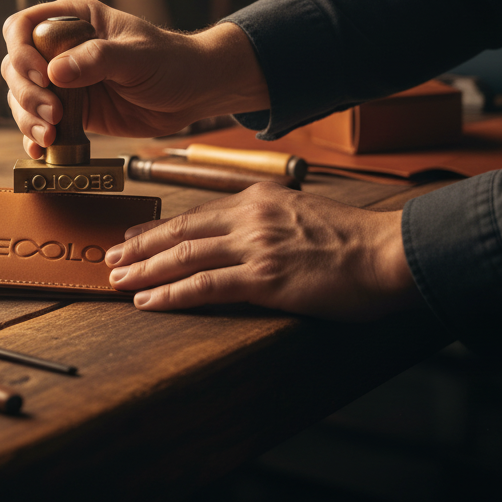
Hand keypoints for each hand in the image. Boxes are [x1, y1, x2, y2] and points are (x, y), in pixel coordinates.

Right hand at [1, 0, 269, 158]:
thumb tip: (54, 73)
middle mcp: (60, 49)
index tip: (40, 76)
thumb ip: (97, 60)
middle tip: (54, 114)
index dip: (21, 51)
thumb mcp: (137, 56)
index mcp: (73, 20)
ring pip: (22, 97)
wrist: (193, 92)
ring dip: (28, 118)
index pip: (22, 27)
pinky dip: (34, 137)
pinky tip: (41, 149)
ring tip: (50, 136)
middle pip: (15, 66)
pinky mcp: (71, 111)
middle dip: (27, 93)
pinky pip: (39, 122)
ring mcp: (63, 82)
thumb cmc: (171, 62)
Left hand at [103, 183, 423, 320]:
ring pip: (184, 256)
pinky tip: (148, 302)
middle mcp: (250, 216)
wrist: (390, 252)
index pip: (196, 214)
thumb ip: (272, 222)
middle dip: (140, 247)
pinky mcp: (265, 277)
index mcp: (260, 199)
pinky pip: (205, 286)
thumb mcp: (306, 216)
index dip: (159, 229)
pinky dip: (171, 294)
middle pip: (180, 231)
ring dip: (145, 270)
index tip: (134, 238)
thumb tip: (248, 238)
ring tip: (118, 282)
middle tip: (110, 259)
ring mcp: (255, 246)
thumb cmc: (357, 242)